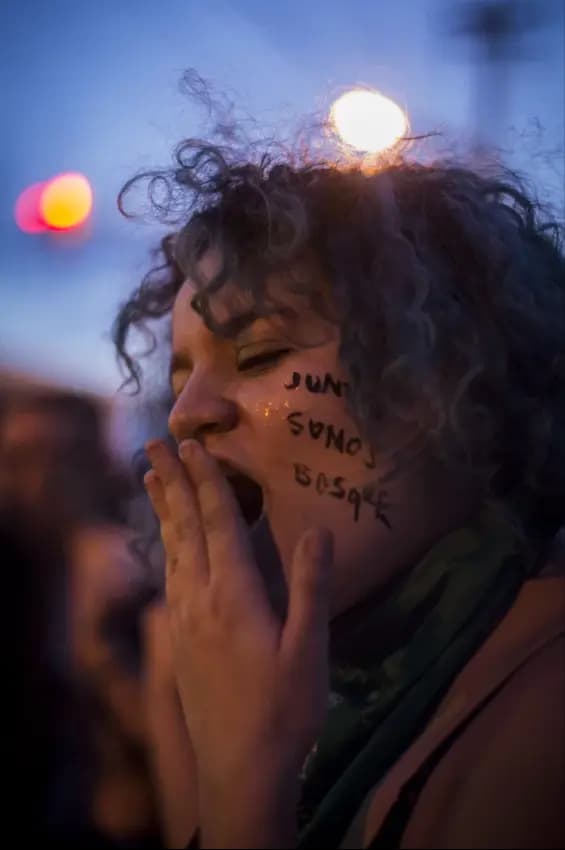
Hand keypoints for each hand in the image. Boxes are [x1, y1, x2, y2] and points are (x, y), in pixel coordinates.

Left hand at [144, 438, 332, 844]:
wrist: (240, 769)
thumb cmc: (284, 709)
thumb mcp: (309, 650)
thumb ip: (311, 587)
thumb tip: (317, 529)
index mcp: (232, 595)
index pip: (217, 525)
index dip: (206, 482)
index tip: (193, 446)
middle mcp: (199, 599)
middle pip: (184, 529)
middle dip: (172, 483)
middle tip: (154, 446)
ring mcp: (184, 620)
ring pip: (171, 551)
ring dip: (164, 511)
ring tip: (152, 480)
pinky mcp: (179, 641)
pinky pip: (170, 577)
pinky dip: (167, 546)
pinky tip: (167, 545)